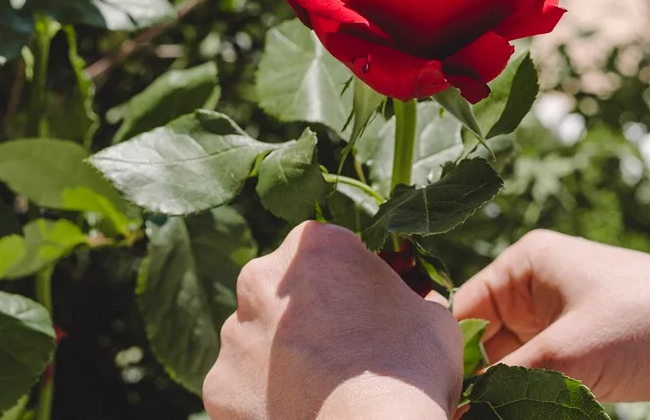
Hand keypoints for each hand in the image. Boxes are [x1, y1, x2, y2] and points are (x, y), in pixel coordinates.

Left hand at [203, 222, 463, 419]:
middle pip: (279, 294)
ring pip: (254, 341)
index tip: (360, 313)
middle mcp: (258, 277)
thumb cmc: (409, 372)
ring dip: (278, 362)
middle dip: (303, 320)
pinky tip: (294, 415)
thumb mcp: (431, 318)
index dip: (344, 284)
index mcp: (312, 246)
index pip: (323, 254)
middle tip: (338, 357)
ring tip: (318, 395)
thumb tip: (412, 304)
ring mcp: (233, 332)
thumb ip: (407, 296)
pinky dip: (260, 401)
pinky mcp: (218, 383)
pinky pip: (239, 388)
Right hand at [453, 229, 649, 401]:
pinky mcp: (579, 348)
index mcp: (524, 265)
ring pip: (510, 360)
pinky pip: (538, 373)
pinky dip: (529, 396)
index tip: (439, 392)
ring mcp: (557, 318)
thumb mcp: (570, 353)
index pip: (464, 307)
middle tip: (464, 411)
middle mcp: (533, 287)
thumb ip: (512, 379)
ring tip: (490, 413)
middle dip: (476, 378)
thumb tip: (463, 407)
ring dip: (503, 391)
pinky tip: (517, 412)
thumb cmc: (647, 323)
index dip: (449, 350)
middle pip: (483, 337)